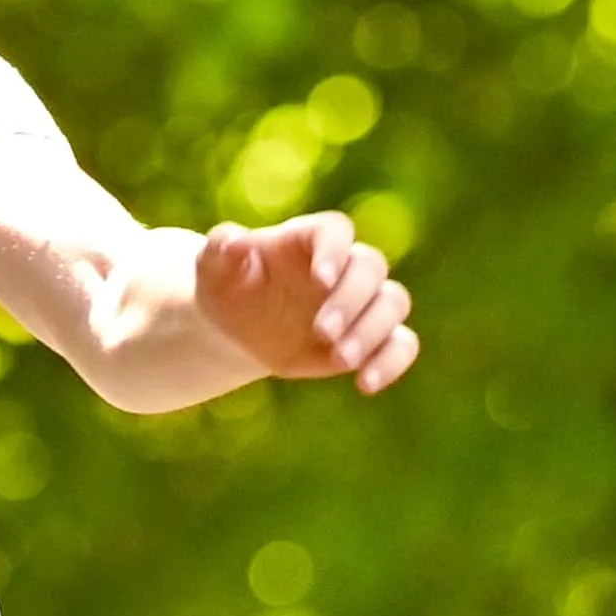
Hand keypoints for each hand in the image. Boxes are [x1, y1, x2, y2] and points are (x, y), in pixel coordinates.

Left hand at [200, 213, 417, 396]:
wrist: (240, 326)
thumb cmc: (228, 285)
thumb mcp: (213, 266)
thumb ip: (221, 247)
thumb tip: (235, 242)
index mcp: (308, 239)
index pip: (335, 231)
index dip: (334, 251)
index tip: (321, 279)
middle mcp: (343, 266)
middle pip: (370, 266)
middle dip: (351, 300)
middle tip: (321, 332)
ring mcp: (361, 301)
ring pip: (393, 302)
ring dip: (373, 331)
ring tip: (340, 359)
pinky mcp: (370, 338)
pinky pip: (402, 343)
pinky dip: (394, 361)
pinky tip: (365, 385)